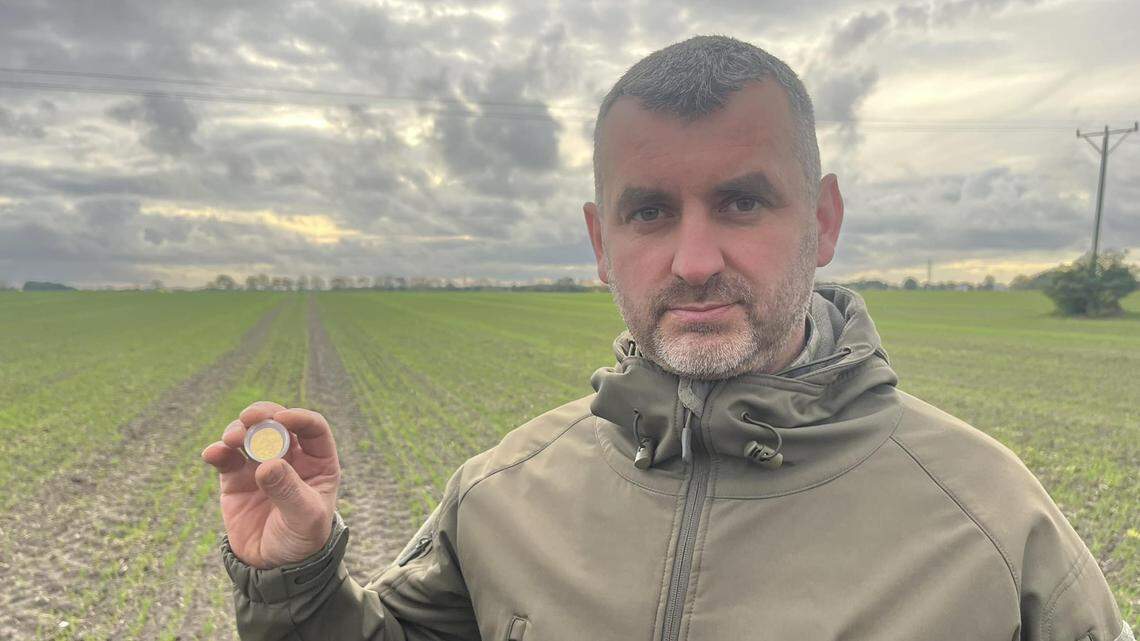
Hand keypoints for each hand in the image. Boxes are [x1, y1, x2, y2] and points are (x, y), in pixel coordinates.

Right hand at [201, 401, 341, 568]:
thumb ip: (288, 491)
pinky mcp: (235, 479)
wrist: (274, 568)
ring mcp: (261, 465)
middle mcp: (290, 458)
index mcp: (318, 462)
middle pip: (277, 422)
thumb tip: (267, 464)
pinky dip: (218, 451)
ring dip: (239, 430)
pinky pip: (226, 458)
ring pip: (249, 435)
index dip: (299, 417)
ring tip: (232, 440)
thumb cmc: (301, 540)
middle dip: (263, 415)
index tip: (282, 418)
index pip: (312, 428)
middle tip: (250, 418)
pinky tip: (213, 453)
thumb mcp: (304, 518)